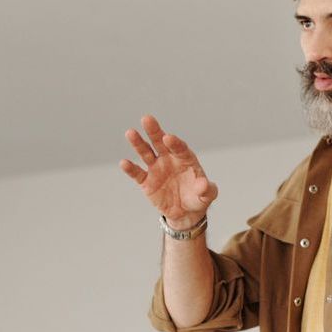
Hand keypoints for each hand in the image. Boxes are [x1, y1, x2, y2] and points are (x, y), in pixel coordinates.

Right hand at [119, 115, 218, 229]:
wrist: (185, 212)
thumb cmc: (198, 198)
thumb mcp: (206, 196)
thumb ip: (207, 189)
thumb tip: (203, 185)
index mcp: (185, 158)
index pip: (179, 147)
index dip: (174, 143)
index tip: (167, 138)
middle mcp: (169, 159)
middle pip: (160, 142)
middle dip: (154, 131)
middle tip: (147, 119)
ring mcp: (157, 169)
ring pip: (146, 153)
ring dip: (138, 143)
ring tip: (130, 133)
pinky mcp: (147, 181)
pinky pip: (137, 174)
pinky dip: (131, 169)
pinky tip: (124, 163)